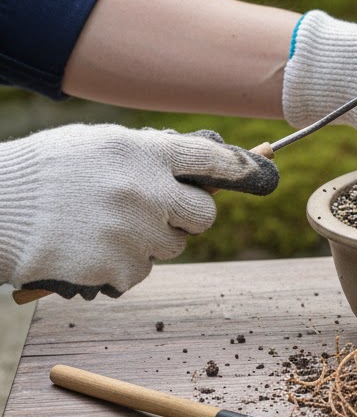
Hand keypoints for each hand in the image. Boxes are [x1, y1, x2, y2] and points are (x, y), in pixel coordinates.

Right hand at [0, 124, 278, 299]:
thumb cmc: (42, 172)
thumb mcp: (97, 144)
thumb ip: (144, 153)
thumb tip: (189, 166)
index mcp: (144, 152)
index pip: (210, 160)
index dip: (237, 169)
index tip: (253, 173)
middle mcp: (148, 189)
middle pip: (204, 214)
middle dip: (188, 217)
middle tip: (159, 214)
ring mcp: (134, 230)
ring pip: (172, 246)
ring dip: (150, 242)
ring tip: (106, 229)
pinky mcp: (116, 267)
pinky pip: (139, 272)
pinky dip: (121, 268)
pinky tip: (90, 251)